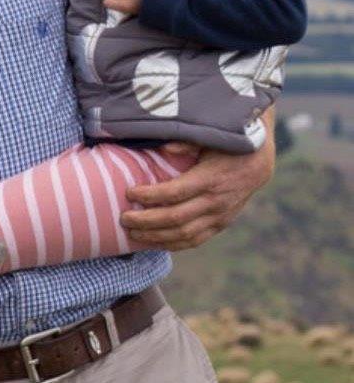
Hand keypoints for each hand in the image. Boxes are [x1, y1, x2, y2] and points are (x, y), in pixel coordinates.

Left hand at [121, 111, 274, 249]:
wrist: (259, 163)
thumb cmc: (227, 146)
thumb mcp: (210, 138)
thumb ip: (187, 143)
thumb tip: (164, 148)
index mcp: (210, 178)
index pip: (173, 193)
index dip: (149, 195)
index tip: (129, 192)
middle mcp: (215, 202)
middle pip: (174, 218)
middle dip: (145, 221)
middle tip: (123, 218)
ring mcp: (219, 217)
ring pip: (183, 235)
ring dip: (155, 237)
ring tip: (132, 234)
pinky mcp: (220, 225)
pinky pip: (195, 240)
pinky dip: (172, 244)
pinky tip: (154, 242)